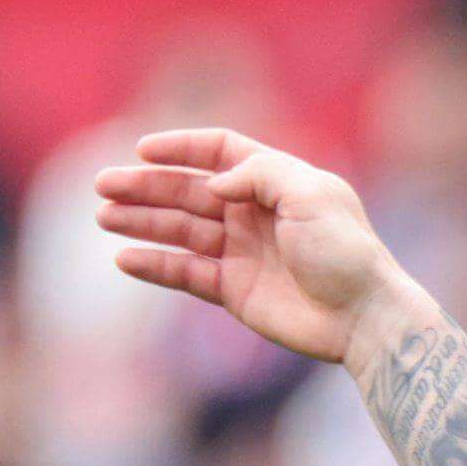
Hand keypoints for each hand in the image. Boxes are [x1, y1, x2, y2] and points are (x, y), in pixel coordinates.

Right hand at [94, 128, 411, 363]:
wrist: (363, 317)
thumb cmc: (345, 251)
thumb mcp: (310, 193)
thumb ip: (258, 174)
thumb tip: (213, 184)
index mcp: (276, 181)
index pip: (219, 152)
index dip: (181, 148)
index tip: (143, 149)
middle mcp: (255, 213)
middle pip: (189, 191)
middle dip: (145, 187)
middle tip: (102, 186)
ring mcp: (242, 253)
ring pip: (180, 230)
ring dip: (141, 222)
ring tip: (104, 217)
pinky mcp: (235, 291)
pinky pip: (186, 273)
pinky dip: (156, 265)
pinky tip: (125, 258)